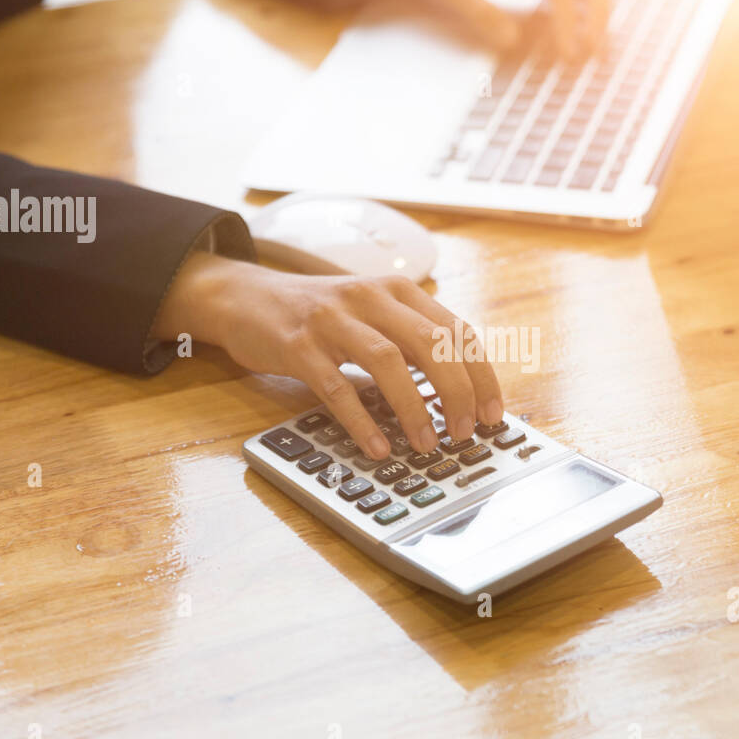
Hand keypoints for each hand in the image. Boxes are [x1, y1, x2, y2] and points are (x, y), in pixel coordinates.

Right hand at [152, 252, 503, 460]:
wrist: (244, 297)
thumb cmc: (318, 316)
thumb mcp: (372, 316)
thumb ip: (411, 343)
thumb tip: (458, 395)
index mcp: (399, 291)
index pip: (457, 330)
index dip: (481, 375)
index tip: (493, 414)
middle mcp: (370, 297)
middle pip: (431, 343)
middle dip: (457, 392)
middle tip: (465, 432)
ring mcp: (332, 319)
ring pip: (388, 361)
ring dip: (414, 408)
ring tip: (426, 444)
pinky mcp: (298, 344)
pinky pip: (336, 385)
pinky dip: (361, 420)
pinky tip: (377, 447)